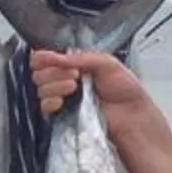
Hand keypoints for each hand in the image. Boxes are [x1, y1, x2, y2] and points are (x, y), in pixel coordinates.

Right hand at [30, 48, 153, 121]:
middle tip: (74, 76)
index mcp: (73, 65)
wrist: (132, 115)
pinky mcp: (62, 116)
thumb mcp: (107, 63)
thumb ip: (80, 58)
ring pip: (40, 89)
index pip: (44, 59)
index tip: (50, 59)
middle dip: (53, 72)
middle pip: (39, 73)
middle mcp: (64, 80)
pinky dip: (50, 102)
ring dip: (54, 86)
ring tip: (74, 87)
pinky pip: (44, 108)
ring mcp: (62, 99)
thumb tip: (54, 56)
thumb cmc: (125, 89)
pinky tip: (62, 101)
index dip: (43, 58)